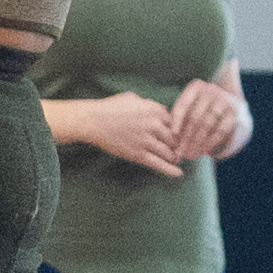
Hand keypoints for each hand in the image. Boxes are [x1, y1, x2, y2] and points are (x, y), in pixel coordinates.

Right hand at [46, 91, 191, 175]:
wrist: (93, 121)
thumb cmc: (110, 108)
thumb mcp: (132, 98)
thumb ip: (148, 104)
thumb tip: (157, 110)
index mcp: (154, 109)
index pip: (175, 121)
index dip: (174, 128)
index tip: (175, 134)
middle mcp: (154, 125)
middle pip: (174, 138)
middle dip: (176, 144)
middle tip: (178, 149)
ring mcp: (146, 141)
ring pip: (168, 152)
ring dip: (174, 157)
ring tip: (176, 159)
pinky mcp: (138, 154)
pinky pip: (159, 164)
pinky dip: (170, 170)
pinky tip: (178, 173)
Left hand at [163, 76, 249, 163]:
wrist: (230, 105)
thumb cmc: (201, 109)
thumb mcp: (189, 108)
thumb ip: (179, 119)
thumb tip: (169, 138)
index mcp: (196, 87)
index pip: (183, 104)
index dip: (176, 121)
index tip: (172, 137)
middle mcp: (211, 90)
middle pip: (195, 117)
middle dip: (186, 137)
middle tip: (180, 153)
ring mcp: (224, 100)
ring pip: (207, 125)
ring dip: (197, 142)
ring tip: (190, 155)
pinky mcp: (234, 112)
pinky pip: (221, 130)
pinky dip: (211, 142)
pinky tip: (203, 152)